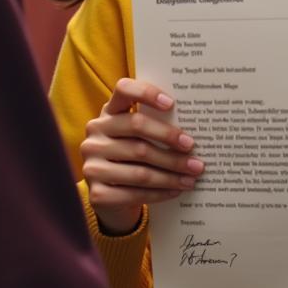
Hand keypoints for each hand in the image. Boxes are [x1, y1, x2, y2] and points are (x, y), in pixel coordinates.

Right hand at [81, 78, 203, 235]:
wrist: (112, 197)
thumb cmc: (135, 159)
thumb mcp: (140, 138)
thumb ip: (157, 125)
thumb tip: (195, 127)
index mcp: (109, 113)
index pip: (124, 90)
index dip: (146, 93)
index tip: (172, 104)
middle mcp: (95, 135)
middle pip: (136, 128)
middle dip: (169, 138)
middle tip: (192, 148)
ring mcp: (92, 165)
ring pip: (139, 167)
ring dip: (171, 174)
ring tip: (192, 176)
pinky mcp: (97, 193)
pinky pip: (134, 193)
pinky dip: (160, 193)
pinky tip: (176, 190)